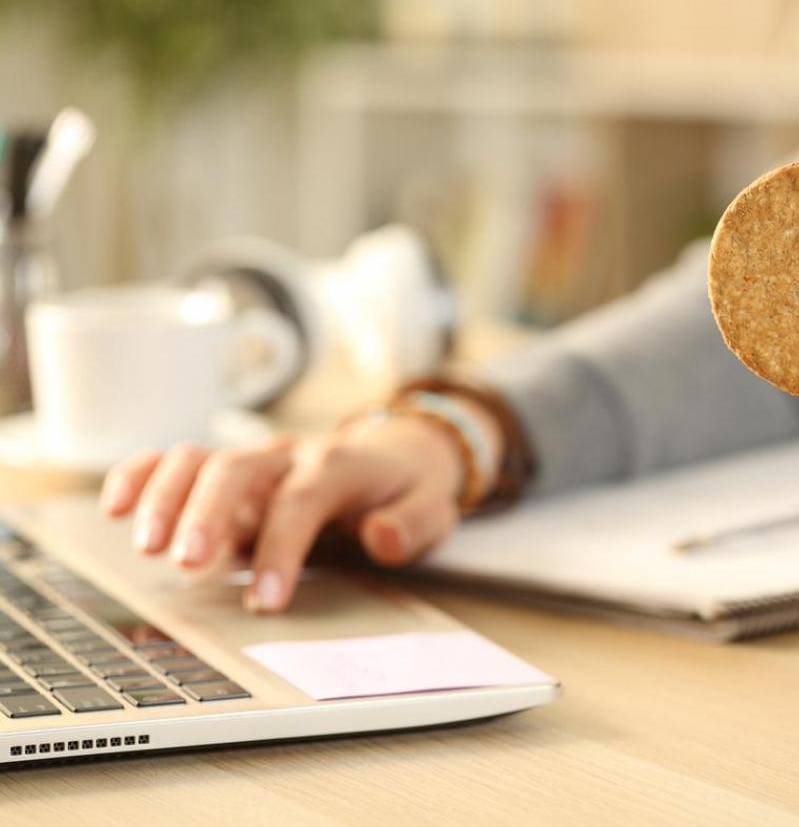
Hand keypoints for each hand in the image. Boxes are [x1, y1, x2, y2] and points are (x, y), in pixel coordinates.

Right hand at [99, 409, 488, 613]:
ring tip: (146, 546)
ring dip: (167, 496)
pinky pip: (178, 459)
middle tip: (189, 565)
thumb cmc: (409, 488)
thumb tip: (382, 537)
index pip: (303, 499)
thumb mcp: (434, 508)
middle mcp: (291, 454)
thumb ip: (413, 523)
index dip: (282, 546)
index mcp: (342, 464)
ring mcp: (256, 458)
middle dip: (209, 513)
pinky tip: (114, 506)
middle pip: (239, 469)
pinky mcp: (230, 469)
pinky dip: (143, 475)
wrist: (401, 449)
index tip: (266, 600)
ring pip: (200, 458)